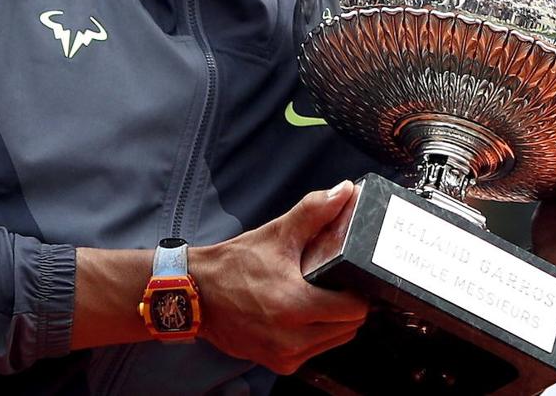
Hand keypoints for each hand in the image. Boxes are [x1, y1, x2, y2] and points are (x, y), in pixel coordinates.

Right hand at [191, 181, 367, 373]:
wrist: (196, 293)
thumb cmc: (234, 265)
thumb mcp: (278, 233)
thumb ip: (315, 212)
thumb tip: (344, 191)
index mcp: (295, 305)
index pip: (355, 309)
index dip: (359, 290)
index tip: (351, 276)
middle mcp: (292, 337)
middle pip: (349, 327)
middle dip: (349, 305)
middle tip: (337, 284)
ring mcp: (284, 355)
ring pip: (334, 341)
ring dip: (335, 322)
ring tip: (322, 297)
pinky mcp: (277, 363)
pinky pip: (314, 351)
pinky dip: (317, 335)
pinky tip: (306, 314)